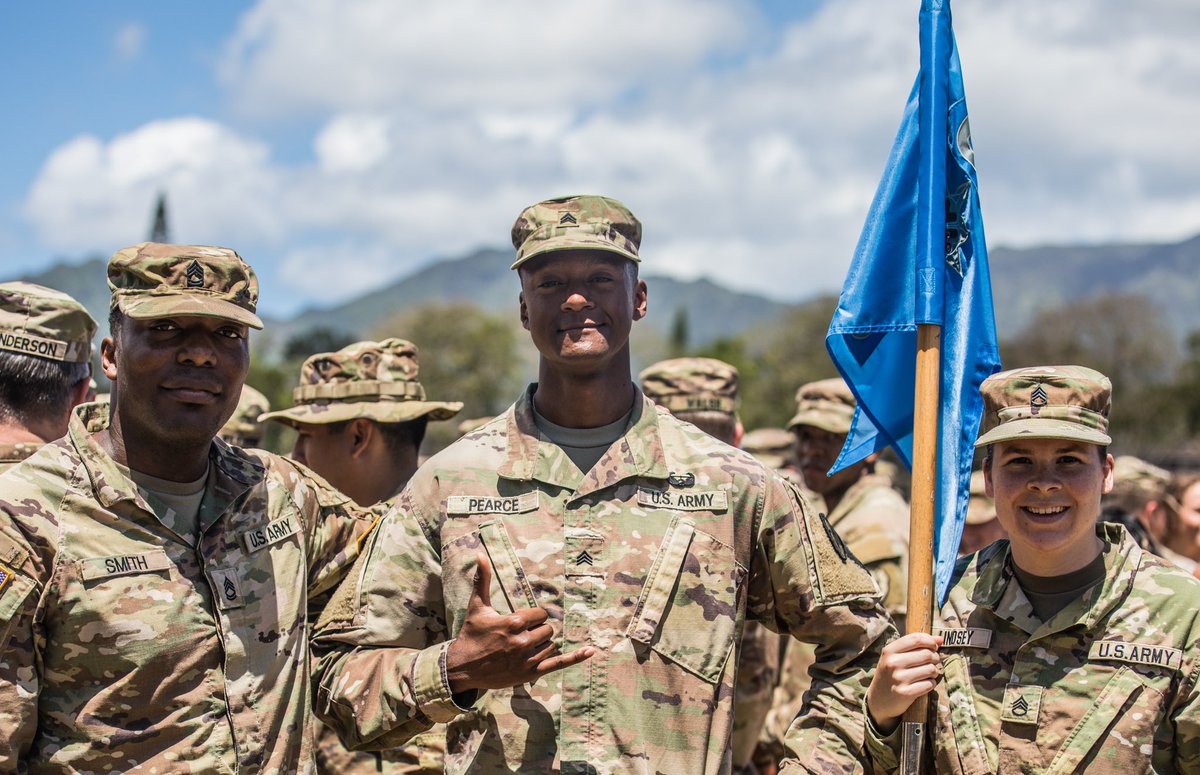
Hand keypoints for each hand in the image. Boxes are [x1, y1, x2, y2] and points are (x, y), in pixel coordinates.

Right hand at [445, 553, 594, 692]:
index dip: (534, 617)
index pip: (541, 614)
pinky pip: (558, 664)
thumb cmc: (471, 635)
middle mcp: (523, 641)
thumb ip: (482, 579)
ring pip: (551, 645)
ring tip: (522, 648)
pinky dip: (576, 658)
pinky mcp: (530, 674)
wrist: (462, 668)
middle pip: (548, 630)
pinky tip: (591, 651)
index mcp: (514, 622)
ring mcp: (528, 659)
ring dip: (542, 645)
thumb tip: (480, 555)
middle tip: (521, 636)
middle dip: (538, 630)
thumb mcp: (477, 606)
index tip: (521, 622)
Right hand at [865, 632, 942, 733]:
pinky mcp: (905, 693)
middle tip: (933, 662)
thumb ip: (916, 646)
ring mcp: (898, 679)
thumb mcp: (896, 657)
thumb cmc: (890, 674)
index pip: (916, 639)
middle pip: (927, 654)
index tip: (934, 646)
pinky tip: (924, 684)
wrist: (878, 700)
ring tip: (928, 674)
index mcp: (889, 651)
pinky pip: (929, 684)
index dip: (930, 641)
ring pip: (931, 669)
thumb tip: (940, 639)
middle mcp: (893, 663)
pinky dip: (931, 684)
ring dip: (934, 672)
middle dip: (935, 658)